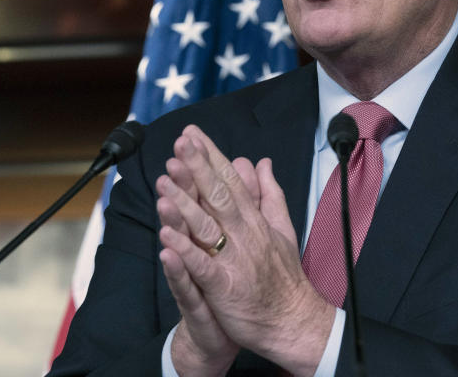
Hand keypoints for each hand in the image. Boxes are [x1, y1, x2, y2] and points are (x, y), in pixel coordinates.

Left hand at [158, 126, 334, 375]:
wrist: (293, 321)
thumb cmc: (283, 278)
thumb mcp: (281, 228)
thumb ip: (269, 194)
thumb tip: (261, 162)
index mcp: (255, 220)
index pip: (232, 181)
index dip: (211, 157)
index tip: (193, 135)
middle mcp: (245, 234)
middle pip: (219, 195)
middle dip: (198, 168)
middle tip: (179, 144)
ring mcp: (235, 260)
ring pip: (207, 226)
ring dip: (185, 203)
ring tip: (164, 181)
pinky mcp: (225, 287)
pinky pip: (202, 267)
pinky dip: (185, 252)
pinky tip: (167, 237)